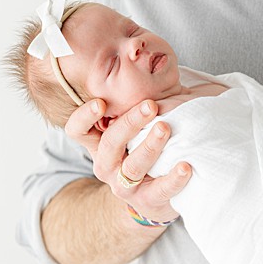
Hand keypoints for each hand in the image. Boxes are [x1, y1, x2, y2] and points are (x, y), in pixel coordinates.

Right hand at [63, 98, 190, 222]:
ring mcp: (124, 185)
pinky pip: (159, 190)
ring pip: (132, 166)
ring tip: (166, 129)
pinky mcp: (147, 201)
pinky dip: (173, 178)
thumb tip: (151, 62)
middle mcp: (106, 164)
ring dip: (149, 146)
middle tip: (151, 105)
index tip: (102, 103)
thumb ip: (141, 102)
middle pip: (109, 143)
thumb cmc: (149, 151)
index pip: (77, 130)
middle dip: (129, 123)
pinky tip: (186, 166)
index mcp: (99, 144)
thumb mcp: (138, 127)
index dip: (84, 117)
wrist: (156, 198)